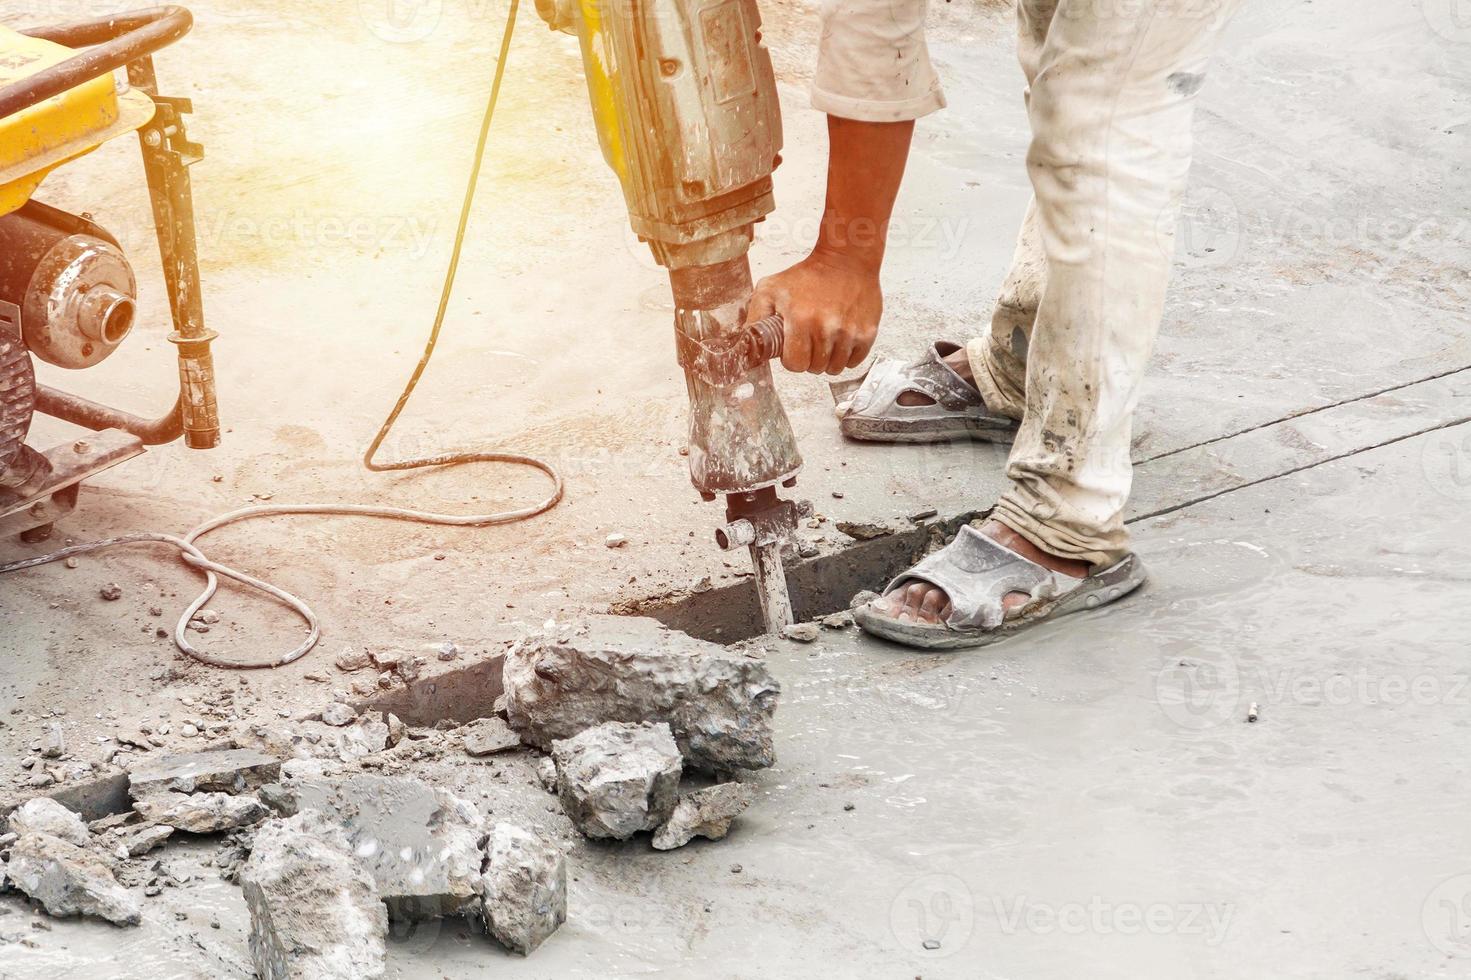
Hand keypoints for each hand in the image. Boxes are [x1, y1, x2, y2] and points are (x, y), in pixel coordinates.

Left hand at [747, 248, 881, 375]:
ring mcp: (849, 332)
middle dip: (809, 358)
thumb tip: (746, 344)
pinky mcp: (867, 333)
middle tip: (809, 340)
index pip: (794, 364)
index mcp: (801, 319)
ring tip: (824, 339)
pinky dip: (846, 356)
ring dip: (827, 359)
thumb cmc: (808, 274)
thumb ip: (755, 317)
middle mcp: (826, 328)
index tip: (793, 347)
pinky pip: (854, 362)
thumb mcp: (771, 289)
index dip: (792, 359)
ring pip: (834, 368)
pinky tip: (840, 339)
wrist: (847, 259)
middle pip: (815, 368)